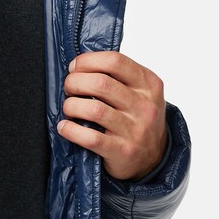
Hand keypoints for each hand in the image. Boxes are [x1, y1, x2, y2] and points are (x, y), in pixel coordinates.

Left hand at [57, 50, 166, 181]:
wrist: (153, 157)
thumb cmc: (139, 119)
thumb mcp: (140, 92)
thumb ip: (117, 76)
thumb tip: (78, 66)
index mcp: (148, 84)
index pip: (115, 61)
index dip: (88, 61)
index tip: (75, 67)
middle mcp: (144, 105)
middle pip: (101, 84)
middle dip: (75, 82)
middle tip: (69, 88)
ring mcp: (135, 130)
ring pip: (94, 110)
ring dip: (72, 106)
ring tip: (69, 107)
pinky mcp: (122, 151)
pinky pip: (91, 138)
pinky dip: (71, 130)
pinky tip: (65, 127)